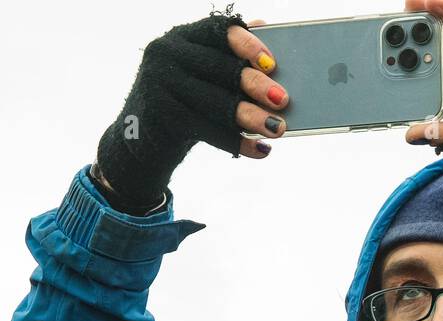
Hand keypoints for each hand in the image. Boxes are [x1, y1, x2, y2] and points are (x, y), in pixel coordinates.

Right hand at [95, 12, 290, 210]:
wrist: (137, 139)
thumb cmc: (182, 102)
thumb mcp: (200, 76)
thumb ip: (227, 55)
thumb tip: (265, 26)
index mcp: (181, 37)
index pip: (216, 30)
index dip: (246, 44)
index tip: (271, 63)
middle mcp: (166, 53)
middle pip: (219, 68)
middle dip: (255, 86)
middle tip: (284, 100)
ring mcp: (159, 83)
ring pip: (215, 102)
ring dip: (251, 118)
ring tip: (279, 129)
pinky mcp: (160, 114)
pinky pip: (206, 129)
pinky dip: (237, 142)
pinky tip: (261, 151)